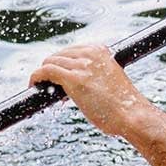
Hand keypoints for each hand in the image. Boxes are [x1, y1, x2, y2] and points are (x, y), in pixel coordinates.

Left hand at [31, 44, 155, 140]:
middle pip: (59, 55)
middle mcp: (90, 53)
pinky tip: (33, 85)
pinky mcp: (73, 79)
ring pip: (50, 62)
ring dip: (46, 76)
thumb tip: (76, 82)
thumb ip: (96, 74)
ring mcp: (81, 65)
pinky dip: (36, 77)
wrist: (132, 115)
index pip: (71, 51)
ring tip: (50, 92)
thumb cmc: (124, 105)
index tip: (63, 80)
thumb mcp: (111, 79)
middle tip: (57, 90)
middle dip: (55, 71)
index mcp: (101, 50)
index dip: (64, 66)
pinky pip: (45, 71)